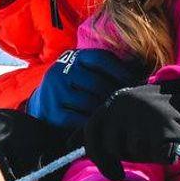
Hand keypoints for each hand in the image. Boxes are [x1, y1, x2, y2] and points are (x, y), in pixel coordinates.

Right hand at [26, 47, 150, 129]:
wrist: (41, 103)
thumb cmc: (73, 86)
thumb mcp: (83, 70)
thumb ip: (104, 70)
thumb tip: (138, 75)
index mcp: (73, 57)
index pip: (101, 59)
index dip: (120, 70)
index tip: (133, 81)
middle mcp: (61, 71)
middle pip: (98, 83)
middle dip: (114, 95)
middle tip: (126, 103)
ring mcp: (54, 92)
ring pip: (90, 102)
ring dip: (103, 110)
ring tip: (114, 113)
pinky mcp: (52, 111)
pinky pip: (79, 119)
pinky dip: (91, 122)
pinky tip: (98, 123)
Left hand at [84, 79, 179, 180]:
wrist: (174, 95)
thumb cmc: (135, 115)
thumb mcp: (112, 115)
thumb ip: (92, 130)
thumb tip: (67, 145)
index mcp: (107, 107)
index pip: (91, 135)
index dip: (99, 158)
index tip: (114, 173)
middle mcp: (123, 108)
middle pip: (113, 149)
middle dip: (125, 156)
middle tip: (138, 148)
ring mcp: (144, 116)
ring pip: (137, 152)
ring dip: (145, 153)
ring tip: (152, 138)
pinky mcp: (166, 127)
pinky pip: (161, 155)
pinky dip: (165, 155)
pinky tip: (165, 144)